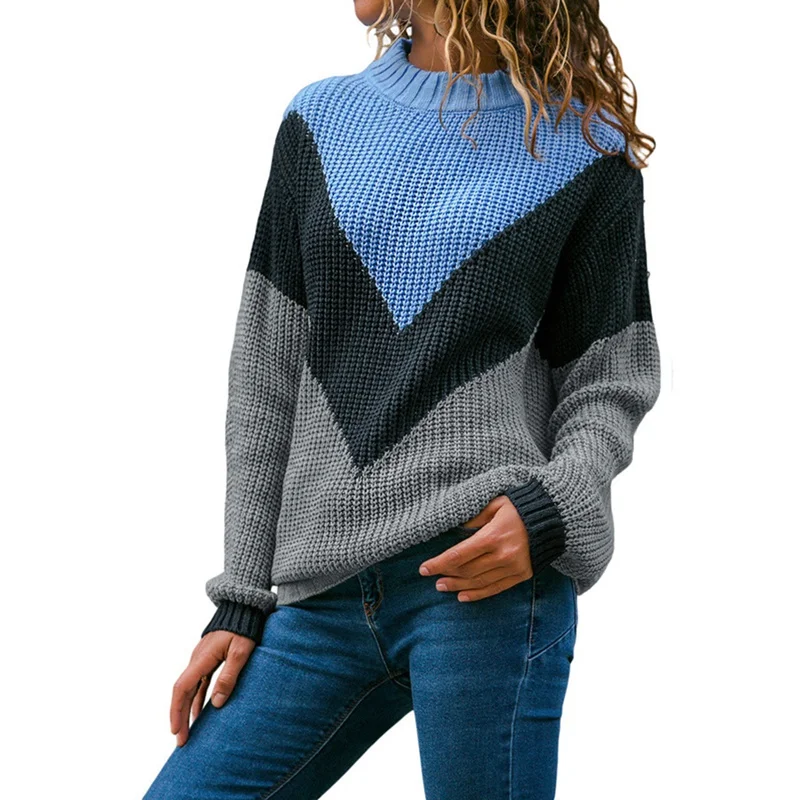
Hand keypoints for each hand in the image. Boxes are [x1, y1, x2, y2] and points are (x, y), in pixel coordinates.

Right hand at [170, 631, 255, 745]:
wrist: (243, 607)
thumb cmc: (244, 628)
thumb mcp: (240, 652)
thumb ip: (229, 676)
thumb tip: (215, 704)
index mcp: (202, 658)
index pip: (182, 688)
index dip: (176, 711)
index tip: (176, 731)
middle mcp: (197, 659)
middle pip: (182, 691)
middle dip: (179, 716)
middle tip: (181, 740)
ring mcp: (201, 658)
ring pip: (189, 688)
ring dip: (187, 709)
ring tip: (188, 731)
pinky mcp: (208, 658)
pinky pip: (198, 682)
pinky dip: (196, 698)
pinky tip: (199, 712)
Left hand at [418, 494, 531, 600]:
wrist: (554, 519)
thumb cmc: (520, 507)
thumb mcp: (496, 504)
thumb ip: (475, 517)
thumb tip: (457, 528)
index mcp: (493, 536)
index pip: (459, 555)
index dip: (439, 563)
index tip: (424, 568)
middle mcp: (502, 555)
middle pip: (467, 570)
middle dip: (446, 574)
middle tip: (431, 577)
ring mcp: (513, 567)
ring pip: (479, 582)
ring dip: (458, 586)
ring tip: (443, 587)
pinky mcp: (522, 575)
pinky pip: (496, 588)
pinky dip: (478, 594)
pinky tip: (463, 596)